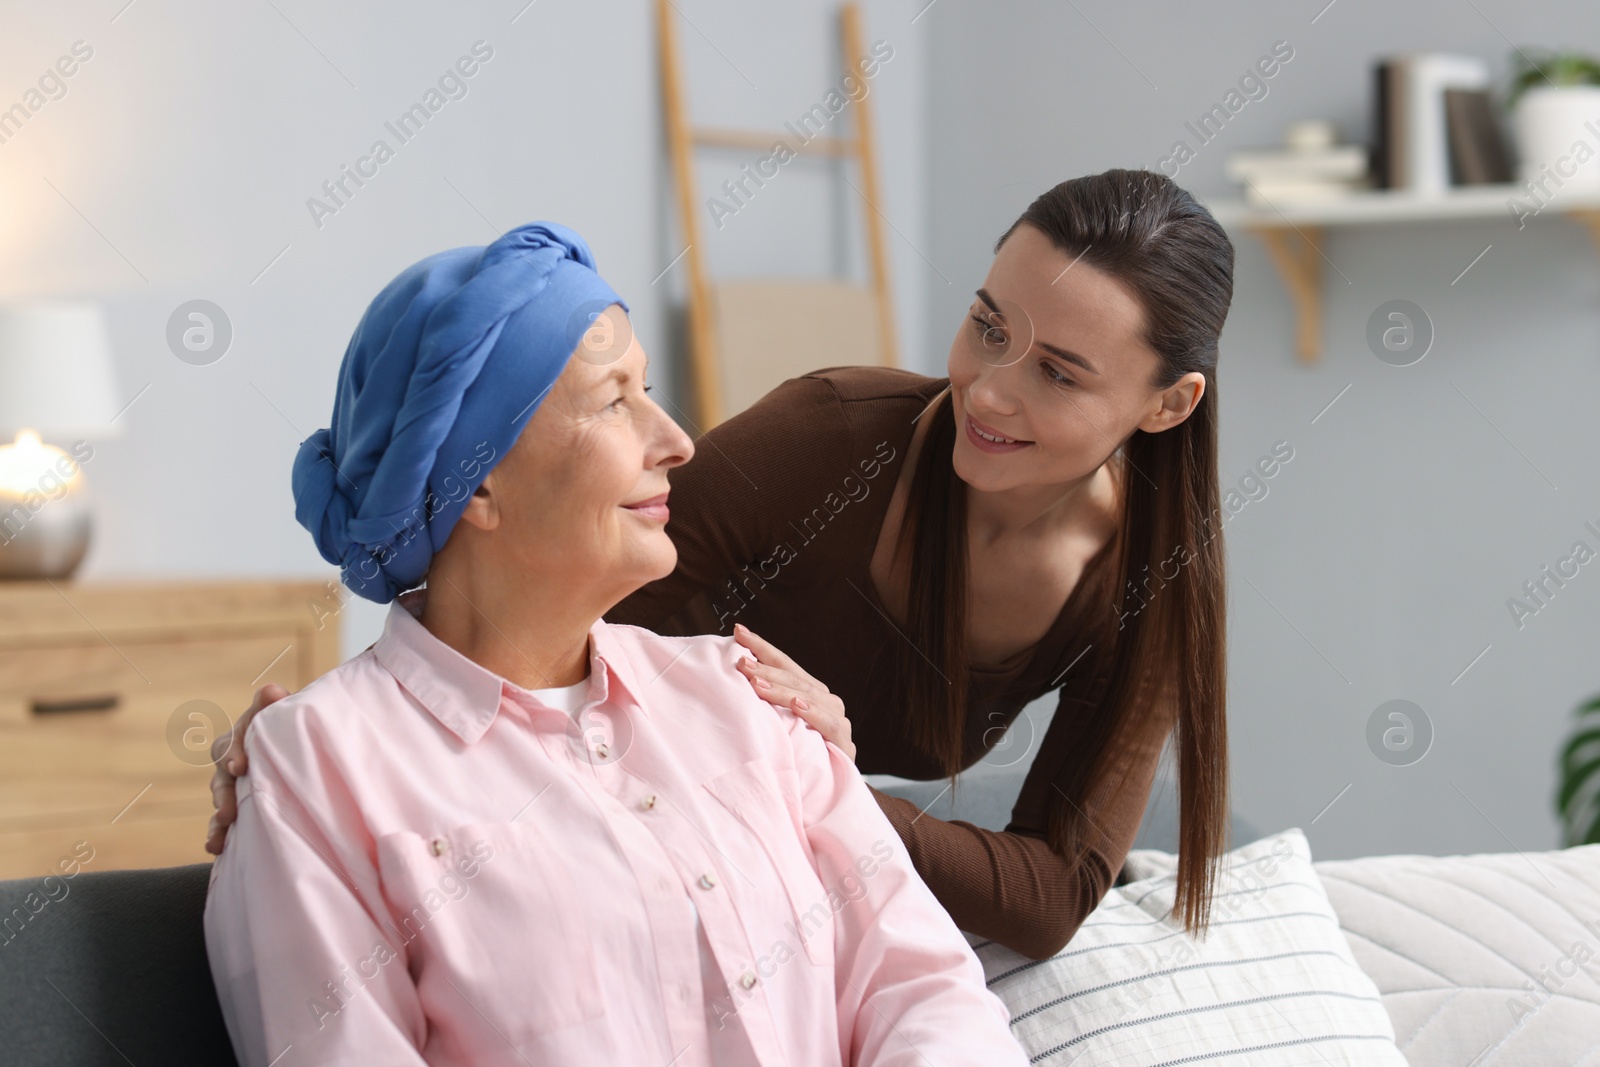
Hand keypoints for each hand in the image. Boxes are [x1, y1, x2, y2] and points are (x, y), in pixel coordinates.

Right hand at [204, 684, 290, 854]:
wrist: (305, 745)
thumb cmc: (295, 725)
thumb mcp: (288, 711)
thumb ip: (276, 703)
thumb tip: (271, 690)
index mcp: (243, 734)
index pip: (232, 741)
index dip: (233, 753)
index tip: (239, 767)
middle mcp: (233, 760)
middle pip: (221, 777)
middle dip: (224, 794)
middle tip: (228, 810)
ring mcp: (234, 785)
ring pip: (221, 802)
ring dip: (218, 819)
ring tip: (219, 836)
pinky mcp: (239, 807)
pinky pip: (223, 822)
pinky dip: (218, 835)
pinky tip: (215, 848)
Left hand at [733, 623, 854, 762]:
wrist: (829, 792)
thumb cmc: (800, 755)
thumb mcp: (780, 726)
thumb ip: (767, 705)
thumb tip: (733, 680)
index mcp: (809, 691)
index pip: (784, 664)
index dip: (762, 647)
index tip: (738, 632)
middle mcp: (825, 699)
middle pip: (793, 678)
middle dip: (765, 668)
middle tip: (740, 662)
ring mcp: (837, 718)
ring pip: (807, 696)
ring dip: (781, 688)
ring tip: (757, 682)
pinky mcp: (844, 741)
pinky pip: (828, 723)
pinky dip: (812, 712)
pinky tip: (797, 705)